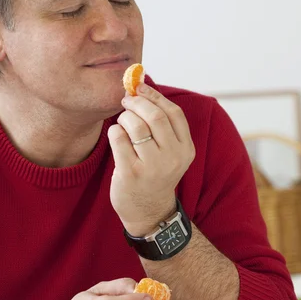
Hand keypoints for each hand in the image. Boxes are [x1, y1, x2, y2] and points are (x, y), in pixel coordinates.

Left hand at [107, 83, 194, 235]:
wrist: (148, 211)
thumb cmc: (155, 174)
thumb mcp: (170, 153)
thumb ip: (163, 126)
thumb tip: (142, 88)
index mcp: (186, 149)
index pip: (174, 113)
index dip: (155, 96)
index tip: (140, 88)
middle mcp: (172, 158)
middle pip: (154, 116)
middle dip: (137, 103)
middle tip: (126, 101)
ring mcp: (152, 167)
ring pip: (135, 126)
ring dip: (124, 118)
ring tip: (122, 123)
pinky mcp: (131, 173)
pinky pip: (119, 139)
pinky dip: (114, 131)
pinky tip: (116, 136)